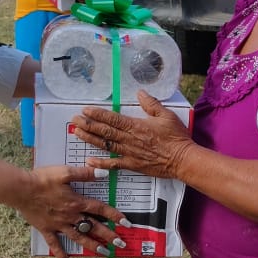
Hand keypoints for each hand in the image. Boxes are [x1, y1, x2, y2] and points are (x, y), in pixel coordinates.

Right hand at [14, 165, 128, 257]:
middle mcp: (71, 216)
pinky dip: (60, 254)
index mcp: (77, 202)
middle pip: (94, 227)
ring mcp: (59, 225)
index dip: (115, 216)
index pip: (101, 210)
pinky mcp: (46, 229)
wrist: (21, 189)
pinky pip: (55, 244)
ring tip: (104, 253)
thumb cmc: (42, 179)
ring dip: (92, 246)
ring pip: (79, 238)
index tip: (127, 224)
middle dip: (109, 236)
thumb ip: (85, 174)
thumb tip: (104, 174)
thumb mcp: (65, 172)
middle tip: (121, 244)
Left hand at [70, 91, 195, 179]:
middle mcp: (129, 139)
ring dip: (90, 139)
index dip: (98, 114)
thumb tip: (139, 92)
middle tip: (74, 120)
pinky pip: (113, 164)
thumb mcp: (166, 115)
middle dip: (88, 125)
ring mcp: (129, 153)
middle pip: (105, 131)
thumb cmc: (176, 137)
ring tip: (77, 133)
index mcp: (136, 125)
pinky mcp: (132, 165)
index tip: (85, 110)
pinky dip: (101, 163)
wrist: (183, 160)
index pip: (113, 118)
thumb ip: (151, 104)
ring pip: (105, 145)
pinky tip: (89, 160)